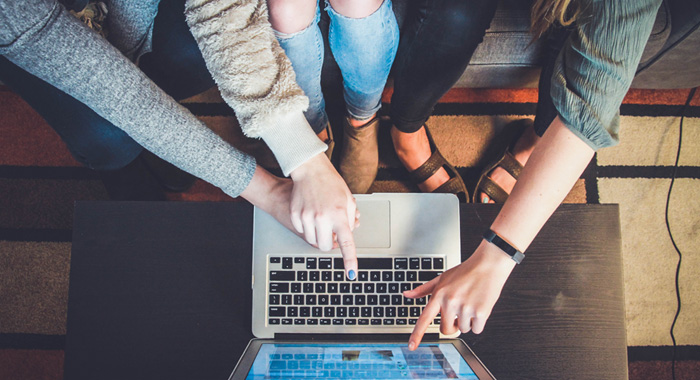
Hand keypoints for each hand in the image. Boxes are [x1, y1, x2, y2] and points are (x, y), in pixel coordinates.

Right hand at [289, 153, 358, 278]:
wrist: (310, 170)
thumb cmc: (331, 183)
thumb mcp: (348, 200)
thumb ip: (350, 220)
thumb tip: (346, 236)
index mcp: (339, 215)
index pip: (346, 243)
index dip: (350, 260)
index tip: (351, 274)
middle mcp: (323, 218)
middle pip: (325, 246)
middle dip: (329, 243)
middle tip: (331, 232)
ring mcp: (307, 217)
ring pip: (312, 240)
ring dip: (318, 235)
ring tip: (321, 219)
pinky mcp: (295, 215)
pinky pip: (302, 231)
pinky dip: (307, 227)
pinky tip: (310, 213)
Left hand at [404, 240, 515, 349]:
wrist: (488, 265)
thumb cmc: (465, 272)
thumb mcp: (442, 278)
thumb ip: (423, 289)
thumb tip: (407, 294)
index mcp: (439, 295)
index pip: (424, 319)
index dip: (417, 334)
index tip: (411, 346)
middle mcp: (450, 302)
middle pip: (446, 330)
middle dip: (452, 325)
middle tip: (459, 312)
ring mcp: (465, 308)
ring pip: (463, 329)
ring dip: (467, 321)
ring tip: (471, 303)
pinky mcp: (481, 312)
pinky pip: (476, 330)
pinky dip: (479, 323)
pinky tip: (479, 307)